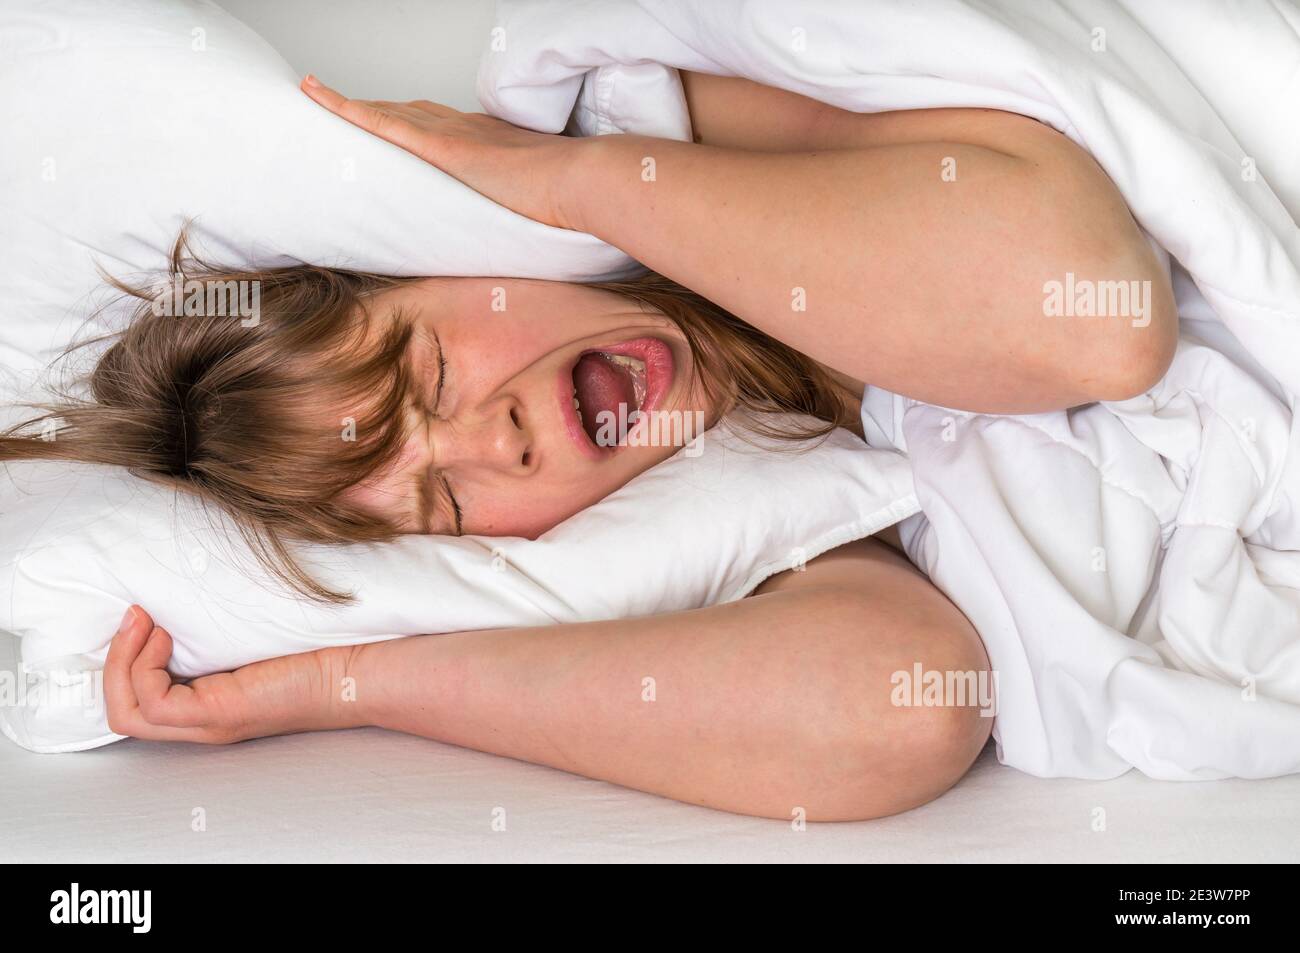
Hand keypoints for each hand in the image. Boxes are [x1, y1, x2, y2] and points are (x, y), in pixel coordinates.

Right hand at [104, 606, 365, 743]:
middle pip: (121, 715)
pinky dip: (145, 667)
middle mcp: (201, 721)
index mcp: (205, 704)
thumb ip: (209, 626)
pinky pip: (154, 704)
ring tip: (144, 621)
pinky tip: (167, 635)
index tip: (139, 614)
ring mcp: (208, 722)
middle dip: (112, 662)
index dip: (121, 662)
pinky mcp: (220, 714)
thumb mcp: (245, 632)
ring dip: (122, 661)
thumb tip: (175, 592)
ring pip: (127, 714)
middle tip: (133, 614)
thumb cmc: (313, 645)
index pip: (136, 702)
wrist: (355, 669)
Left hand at [299, 74, 589, 229]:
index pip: (440, 127)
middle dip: (375, 110)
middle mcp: (467, 128)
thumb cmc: (572, 202)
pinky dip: (344, 106)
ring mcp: (451, 134)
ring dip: (353, 105)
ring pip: (388, 112)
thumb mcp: (543, 209)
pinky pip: (379, 121)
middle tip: (340, 105)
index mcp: (490, 142)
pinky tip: (315, 94)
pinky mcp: (440, 146)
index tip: (396, 124)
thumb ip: (527, 215)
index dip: (412, 122)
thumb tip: (530, 237)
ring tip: (317, 96)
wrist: (581, 182)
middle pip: (408, 113)